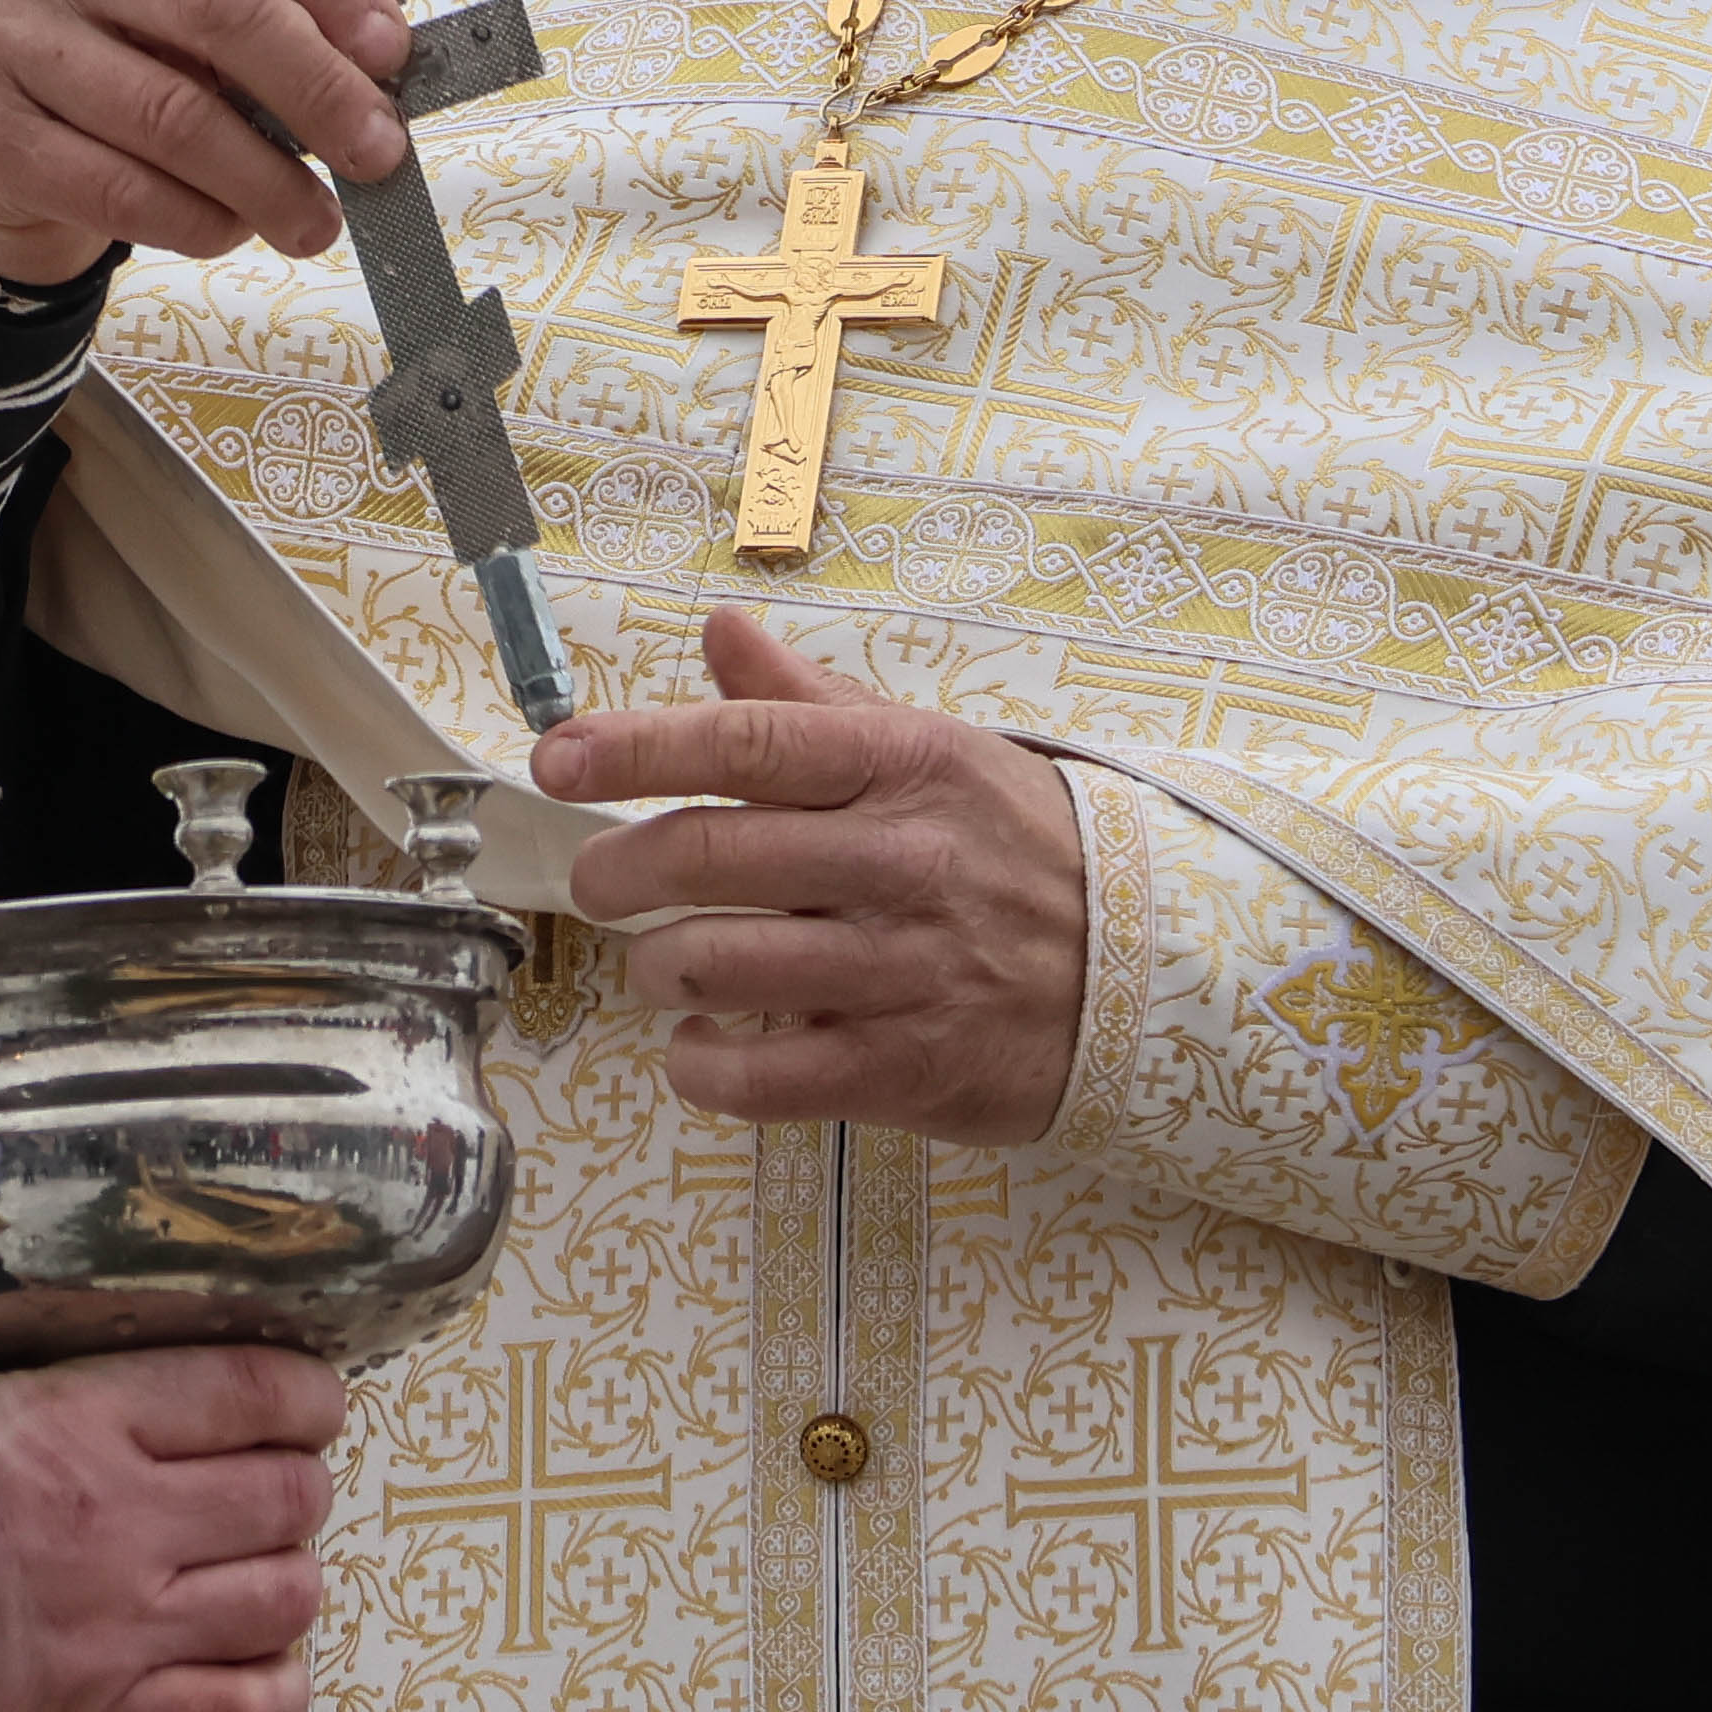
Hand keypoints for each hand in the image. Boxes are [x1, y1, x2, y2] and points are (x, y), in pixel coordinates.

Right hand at [0, 0, 417, 286]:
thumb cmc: (108, 41)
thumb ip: (263, 4)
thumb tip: (379, 77)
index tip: (392, 56)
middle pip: (215, 5)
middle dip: (317, 87)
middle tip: (378, 153)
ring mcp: (5, 36)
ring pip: (172, 116)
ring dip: (266, 181)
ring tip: (317, 220)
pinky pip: (120, 189)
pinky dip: (197, 219)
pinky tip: (234, 229)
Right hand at [0, 1341, 344, 1711]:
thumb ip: (59, 1410)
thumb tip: (117, 1406)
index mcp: (88, 1421)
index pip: (257, 1391)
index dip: (306, 1398)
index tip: (307, 1405)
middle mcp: (129, 1520)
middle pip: (290, 1496)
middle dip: (296, 1492)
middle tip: (270, 1496)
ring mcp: (128, 1626)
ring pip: (287, 1598)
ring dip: (287, 1585)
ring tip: (255, 1580)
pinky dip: (272, 1692)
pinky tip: (257, 1672)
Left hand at [535, 607, 1091, 1142]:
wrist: (1155, 964)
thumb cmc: (1014, 847)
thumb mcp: (929, 750)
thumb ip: (810, 702)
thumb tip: (719, 632)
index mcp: (901, 766)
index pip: (744, 741)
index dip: (632, 748)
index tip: (556, 759)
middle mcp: (901, 860)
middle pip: (709, 855)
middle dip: (618, 870)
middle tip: (598, 884)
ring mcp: (907, 967)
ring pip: (721, 965)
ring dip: (659, 970)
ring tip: (661, 967)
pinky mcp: (912, 1065)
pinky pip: (768, 1078)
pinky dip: (704, 1069)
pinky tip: (697, 1050)